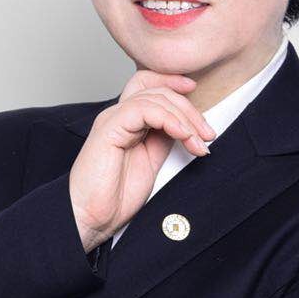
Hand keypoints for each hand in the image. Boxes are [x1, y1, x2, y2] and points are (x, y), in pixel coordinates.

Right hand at [69, 71, 217, 251]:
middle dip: (189, 109)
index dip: (172, 81)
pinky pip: (143, 110)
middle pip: (157, 90)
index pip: (148, 84)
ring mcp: (112, 120)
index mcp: (126, 122)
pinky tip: (182, 135)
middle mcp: (118, 116)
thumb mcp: (150, 162)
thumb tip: (186, 127)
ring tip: (198, 142)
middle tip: (207, 135)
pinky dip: (168, 119)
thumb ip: (163, 140)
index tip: (195, 89)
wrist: (90, 216)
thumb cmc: (113, 197)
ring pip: (154, 98)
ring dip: (184, 118)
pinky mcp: (109, 128)